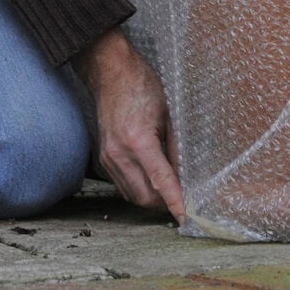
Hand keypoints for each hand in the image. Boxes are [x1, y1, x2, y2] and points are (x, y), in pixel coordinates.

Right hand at [72, 29, 185, 224]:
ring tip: (170, 189)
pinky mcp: (103, 157)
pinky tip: (152, 178)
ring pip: (131, 194)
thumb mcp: (169, 114)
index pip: (161, 181)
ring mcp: (108, 157)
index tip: (184, 216)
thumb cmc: (142, 86)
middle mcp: (119, 154)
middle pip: (144, 196)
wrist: (111, 73)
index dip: (174, 201)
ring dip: (151, 197)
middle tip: (183, 199)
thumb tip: (185, 172)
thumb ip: (176, 146)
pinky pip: (122, 184)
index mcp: (138, 141)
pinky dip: (139, 187)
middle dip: (164, 203)